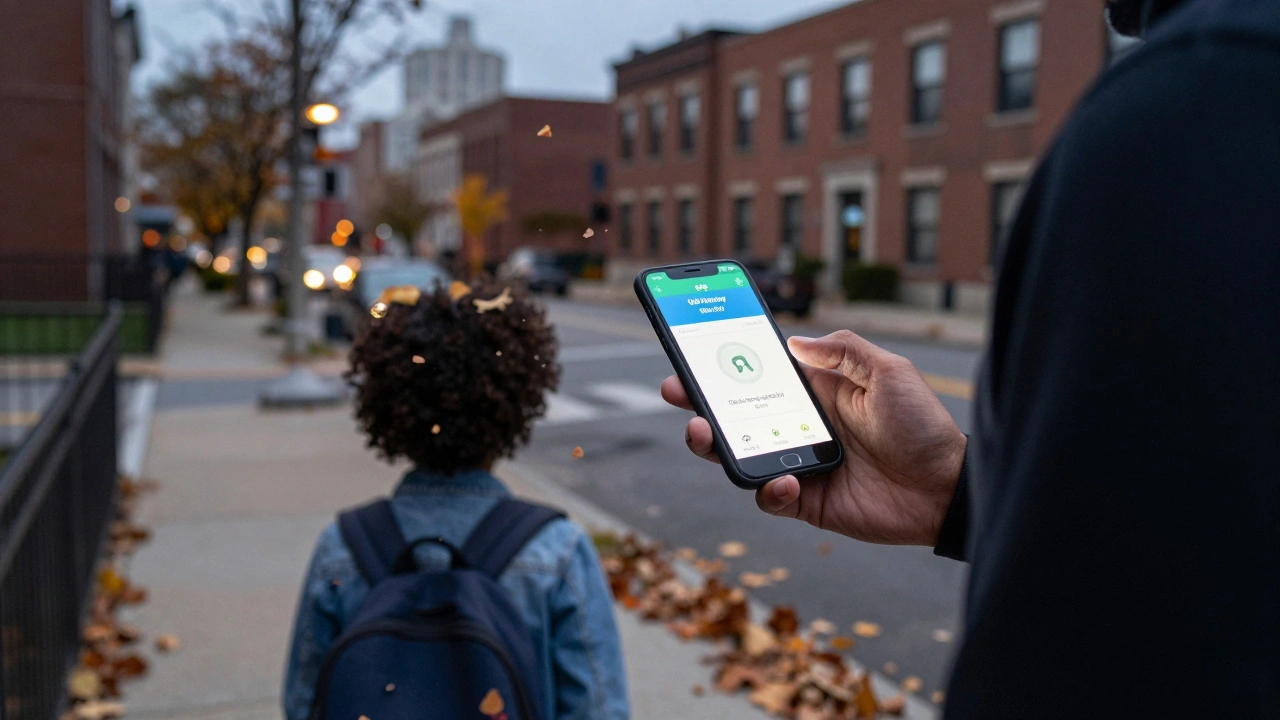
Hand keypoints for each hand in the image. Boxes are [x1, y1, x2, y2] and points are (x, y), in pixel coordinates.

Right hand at [661, 331, 965, 545]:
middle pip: (735, 415)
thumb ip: (843, 351)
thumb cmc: (923, 426)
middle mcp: (800, 427)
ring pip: (740, 456)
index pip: (758, 375)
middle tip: (674, 391)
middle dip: (699, 402)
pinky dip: (768, 488)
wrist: (948, 489)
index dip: (724, 365)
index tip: (692, 351)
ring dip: (715, 445)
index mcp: (815, 393)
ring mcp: (799, 464)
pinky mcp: (807, 501)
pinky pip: (770, 496)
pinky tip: (785, 479)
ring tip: (702, 433)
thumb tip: (794, 341)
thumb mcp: (889, 372)